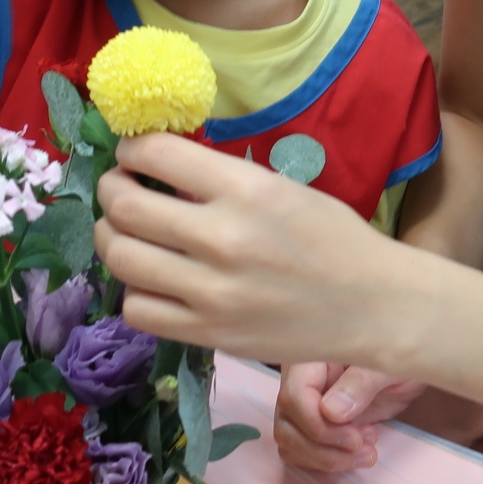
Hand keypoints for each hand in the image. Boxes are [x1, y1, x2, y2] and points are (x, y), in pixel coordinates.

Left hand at [92, 134, 400, 362]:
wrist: (371, 305)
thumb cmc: (333, 239)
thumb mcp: (283, 189)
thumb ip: (222, 181)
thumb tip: (159, 170)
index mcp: (248, 191)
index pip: (158, 155)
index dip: (133, 149)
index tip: (133, 154)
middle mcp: (223, 239)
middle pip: (126, 206)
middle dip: (111, 189)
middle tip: (119, 188)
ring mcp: (211, 292)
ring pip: (122, 258)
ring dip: (112, 237)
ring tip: (124, 231)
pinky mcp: (207, 334)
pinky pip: (137, 309)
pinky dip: (135, 290)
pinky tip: (152, 280)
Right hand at [274, 363, 427, 471]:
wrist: (407, 366)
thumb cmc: (399, 354)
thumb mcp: (388, 365)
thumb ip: (361, 383)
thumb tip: (330, 411)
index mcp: (312, 356)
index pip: (294, 397)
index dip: (318, 426)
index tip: (353, 439)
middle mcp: (299, 378)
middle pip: (286, 425)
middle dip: (324, 448)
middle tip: (363, 446)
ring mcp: (303, 401)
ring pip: (289, 442)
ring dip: (326, 458)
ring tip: (366, 450)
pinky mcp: (312, 421)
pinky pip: (301, 450)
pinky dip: (327, 459)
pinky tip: (358, 450)